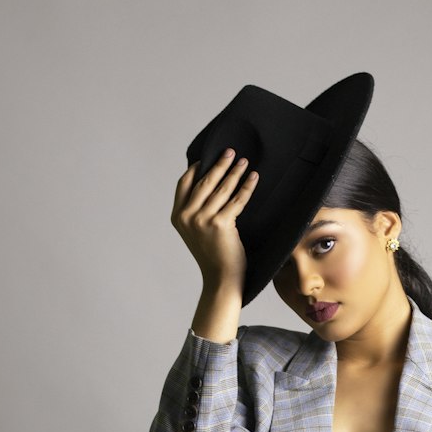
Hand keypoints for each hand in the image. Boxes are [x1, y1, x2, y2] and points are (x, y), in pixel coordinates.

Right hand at [171, 149, 259, 294]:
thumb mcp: (196, 232)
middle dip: (219, 164)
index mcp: (178, 216)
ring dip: (234, 172)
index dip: (196, 169)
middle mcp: (187, 217)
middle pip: (204, 182)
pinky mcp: (220, 224)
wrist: (220, 279)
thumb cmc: (212, 255)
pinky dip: (247, 187)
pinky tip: (254, 178)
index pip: (184, 184)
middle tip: (231, 152)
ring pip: (221, 189)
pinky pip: (236, 200)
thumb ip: (196, 211)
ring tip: (244, 162)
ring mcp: (202, 220)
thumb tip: (207, 184)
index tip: (207, 158)